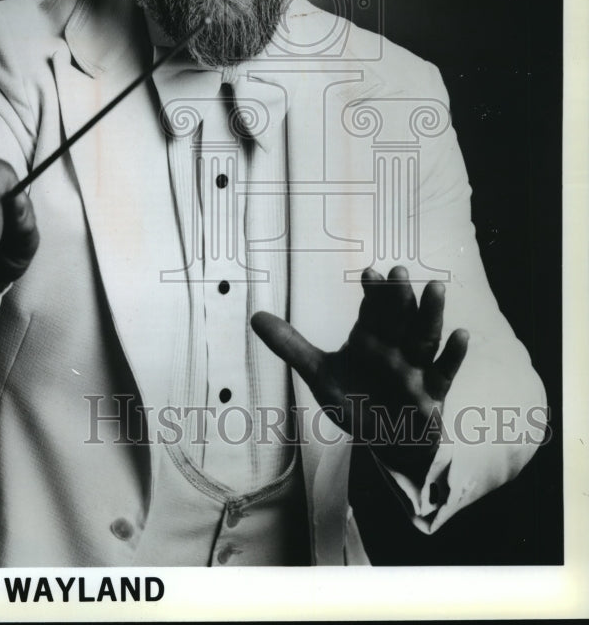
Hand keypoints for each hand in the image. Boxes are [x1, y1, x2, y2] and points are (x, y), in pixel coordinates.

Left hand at [251, 266, 468, 483]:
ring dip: (431, 312)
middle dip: (400, 296)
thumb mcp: (319, 374)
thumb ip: (290, 345)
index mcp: (371, 336)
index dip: (373, 292)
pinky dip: (453, 354)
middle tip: (399, 272)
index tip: (371, 274)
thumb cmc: (355, 402)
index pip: (373, 309)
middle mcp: (395, 345)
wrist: (384, 442)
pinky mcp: (433, 392)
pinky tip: (460, 334)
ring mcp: (416, 366)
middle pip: (400, 316)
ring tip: (436, 286)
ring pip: (425, 336)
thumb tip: (254, 316)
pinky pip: (445, 370)